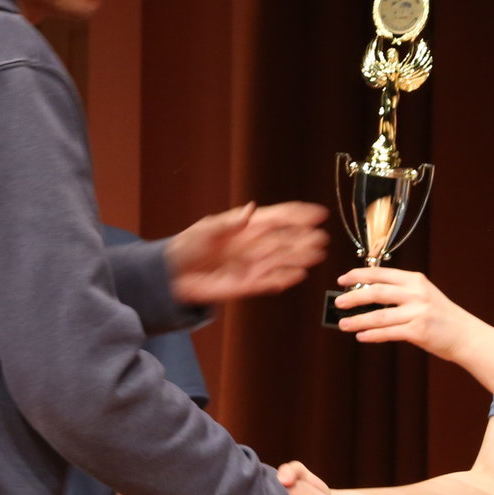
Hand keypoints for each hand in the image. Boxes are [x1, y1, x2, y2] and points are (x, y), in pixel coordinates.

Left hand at [165, 202, 329, 303]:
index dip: (298, 214)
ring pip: (282, 260)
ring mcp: (251, 264)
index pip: (277, 218)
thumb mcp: (206, 230)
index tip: (317, 213)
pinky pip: (270, 281)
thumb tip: (250, 211)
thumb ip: (230, 223)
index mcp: (245, 227)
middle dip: (304, 238)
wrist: (172, 275)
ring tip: (317, 254)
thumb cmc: (186, 247)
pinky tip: (299, 274)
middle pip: (284, 240)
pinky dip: (284, 278)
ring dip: (300, 257)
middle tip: (321, 238)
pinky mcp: (247, 283)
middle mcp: (253, 245)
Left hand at [330, 267, 480, 357]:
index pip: (381, 273)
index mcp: (416, 280)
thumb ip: (400, 293)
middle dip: (353, 296)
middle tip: (339, 302)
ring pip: (379, 316)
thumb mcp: (423, 296)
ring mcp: (418, 312)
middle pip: (377, 292)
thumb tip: (366, 298)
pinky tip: (361, 336)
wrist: (466, 335)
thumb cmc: (441, 316)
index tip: (343, 279)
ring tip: (343, 324)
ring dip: (358, 320)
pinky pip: (389, 333)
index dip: (359, 275)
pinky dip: (372, 335)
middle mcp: (416, 294)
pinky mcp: (419, 331)